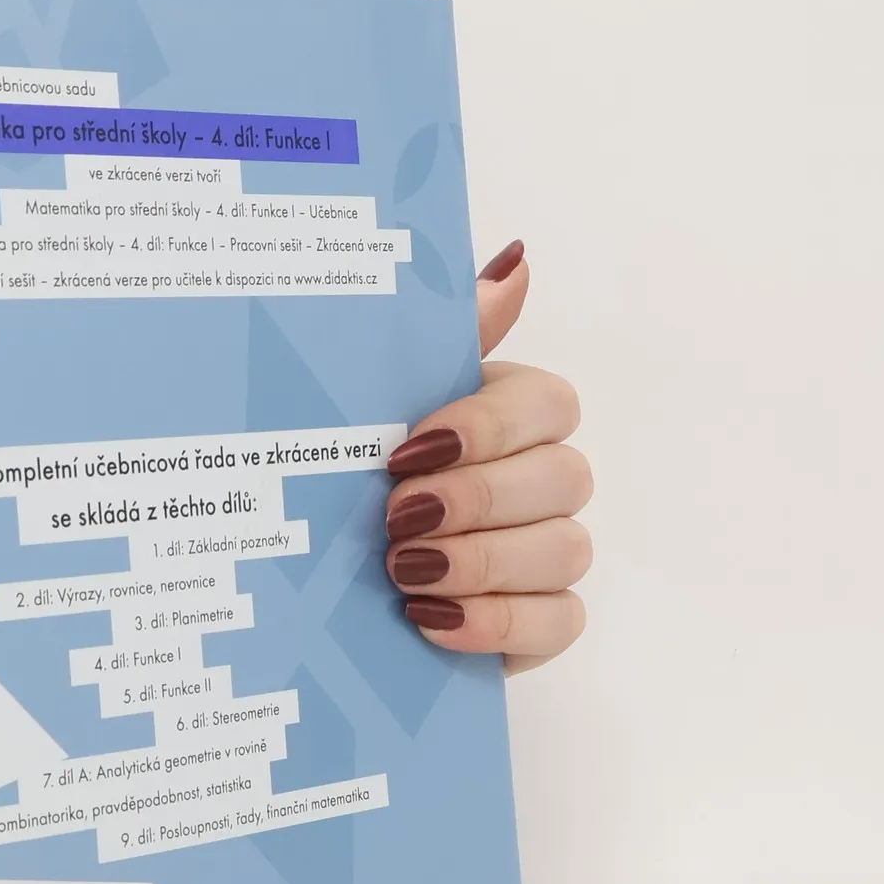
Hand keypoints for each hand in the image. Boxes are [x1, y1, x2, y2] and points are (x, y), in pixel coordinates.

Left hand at [384, 241, 590, 673]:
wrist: (316, 584)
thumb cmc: (351, 476)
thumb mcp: (375, 401)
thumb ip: (447, 336)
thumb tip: (513, 261)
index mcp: (511, 417)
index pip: (549, 404)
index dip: (486, 428)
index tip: (405, 453)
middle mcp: (543, 481)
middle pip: (565, 478)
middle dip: (478, 499)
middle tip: (398, 520)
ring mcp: (548, 554)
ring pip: (567, 550)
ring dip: (482, 561)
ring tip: (403, 572)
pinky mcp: (541, 622)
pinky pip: (560, 620)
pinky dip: (497, 622)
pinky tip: (431, 617)